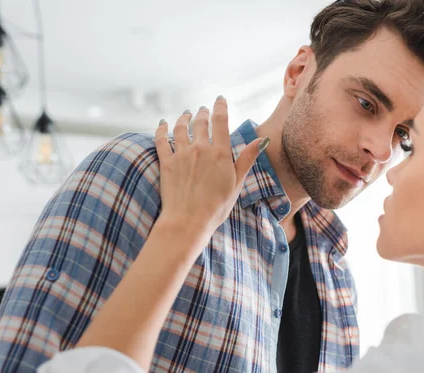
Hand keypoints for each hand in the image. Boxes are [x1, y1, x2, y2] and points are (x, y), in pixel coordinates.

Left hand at [154, 96, 269, 237]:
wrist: (189, 221)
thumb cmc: (216, 207)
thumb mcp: (237, 183)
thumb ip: (247, 159)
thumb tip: (261, 141)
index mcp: (220, 153)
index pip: (220, 121)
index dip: (220, 107)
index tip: (220, 99)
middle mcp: (200, 149)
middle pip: (201, 122)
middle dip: (203, 112)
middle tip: (203, 109)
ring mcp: (181, 155)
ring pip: (181, 127)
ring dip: (184, 117)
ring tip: (186, 113)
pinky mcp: (166, 163)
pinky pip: (162, 140)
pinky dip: (162, 129)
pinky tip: (163, 123)